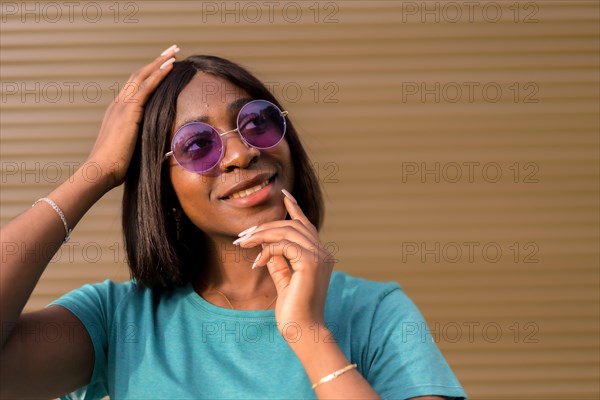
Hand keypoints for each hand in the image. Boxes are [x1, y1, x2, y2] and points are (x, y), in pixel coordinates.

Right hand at [86, 44, 179, 189]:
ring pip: (143, 76)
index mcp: (118, 113)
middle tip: (172, 50)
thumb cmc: (116, 168)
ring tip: (175, 52)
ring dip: (160, 62)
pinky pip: (146, 87)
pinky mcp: (129, 111)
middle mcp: (119, 104)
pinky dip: (159, 74)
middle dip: (156, 61)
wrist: (101, 170)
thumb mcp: (132, 151)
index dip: (150, 75)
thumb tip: (162, 151)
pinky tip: (170, 66)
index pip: (135, 88)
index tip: (164, 66)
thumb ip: (144, 144)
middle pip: (138, 75)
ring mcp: (122, 106)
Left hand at [235, 190, 334, 334]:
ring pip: (287, 231)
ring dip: (261, 235)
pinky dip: (268, 250)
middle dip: (265, 227)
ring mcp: (319, 256)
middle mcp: (323, 252)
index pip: (306, 225)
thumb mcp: (284, 280)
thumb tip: (268, 245)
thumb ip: (279, 261)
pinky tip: (258, 264)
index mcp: (319, 255)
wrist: (303, 331)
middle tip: (242, 236)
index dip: (294, 208)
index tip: (284, 194)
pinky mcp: (311, 263)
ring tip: (243, 244)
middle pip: (292, 225)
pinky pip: (284, 245)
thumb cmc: (294, 310)